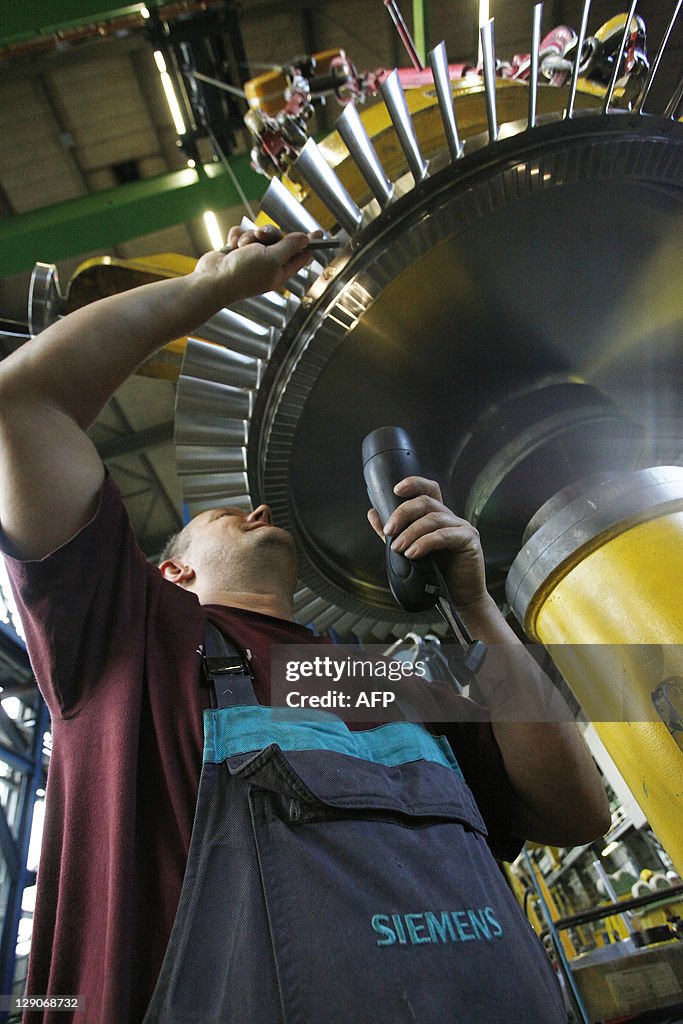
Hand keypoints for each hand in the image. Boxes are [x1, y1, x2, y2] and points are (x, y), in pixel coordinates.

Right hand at [194, 224, 317, 299]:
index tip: (319, 233)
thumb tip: (305, 239)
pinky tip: (231, 247)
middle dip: (269, 233)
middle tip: (261, 235)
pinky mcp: (235, 251)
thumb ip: (289, 247)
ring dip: (249, 236)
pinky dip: (236, 238)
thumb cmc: (242, 274)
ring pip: (257, 234)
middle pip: (279, 239)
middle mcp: (267, 264)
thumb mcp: (272, 258)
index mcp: (280, 271)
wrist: (212, 281)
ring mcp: (250, 258)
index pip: (300, 255)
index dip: (308, 243)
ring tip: (241, 247)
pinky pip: (241, 234)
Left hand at [367, 476, 487, 610]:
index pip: (428, 491)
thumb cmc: (437, 576)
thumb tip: (373, 513)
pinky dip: (425, 543)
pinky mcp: (469, 540)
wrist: (458, 599)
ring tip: (399, 548)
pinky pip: (444, 535)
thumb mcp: (409, 551)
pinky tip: (413, 554)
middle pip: (426, 502)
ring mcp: (462, 527)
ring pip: (433, 518)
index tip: (396, 489)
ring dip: (411, 532)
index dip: (413, 484)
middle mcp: (451, 518)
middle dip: (403, 513)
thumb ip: (393, 533)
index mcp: (437, 517)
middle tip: (389, 531)